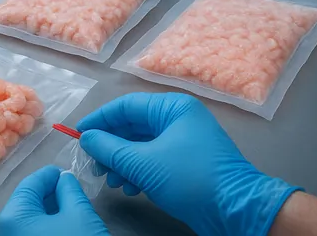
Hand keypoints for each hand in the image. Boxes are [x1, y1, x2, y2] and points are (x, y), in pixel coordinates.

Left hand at [0, 166, 108, 235]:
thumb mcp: (80, 214)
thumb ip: (69, 190)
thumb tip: (64, 180)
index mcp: (12, 217)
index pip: (29, 186)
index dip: (48, 176)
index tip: (62, 171)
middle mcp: (3, 233)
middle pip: (25, 204)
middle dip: (48, 195)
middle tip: (69, 189)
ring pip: (26, 222)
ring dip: (46, 213)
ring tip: (68, 207)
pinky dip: (43, 229)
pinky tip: (61, 227)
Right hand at [78, 93, 299, 235]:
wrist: (237, 210)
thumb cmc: (191, 178)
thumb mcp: (143, 163)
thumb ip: (110, 148)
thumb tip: (86, 138)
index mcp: (172, 107)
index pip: (125, 106)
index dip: (99, 119)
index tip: (78, 135)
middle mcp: (178, 118)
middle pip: (132, 126)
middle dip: (110, 146)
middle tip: (92, 163)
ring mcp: (184, 141)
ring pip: (141, 145)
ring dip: (122, 162)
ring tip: (110, 180)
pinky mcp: (186, 163)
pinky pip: (153, 159)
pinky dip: (137, 171)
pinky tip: (128, 187)